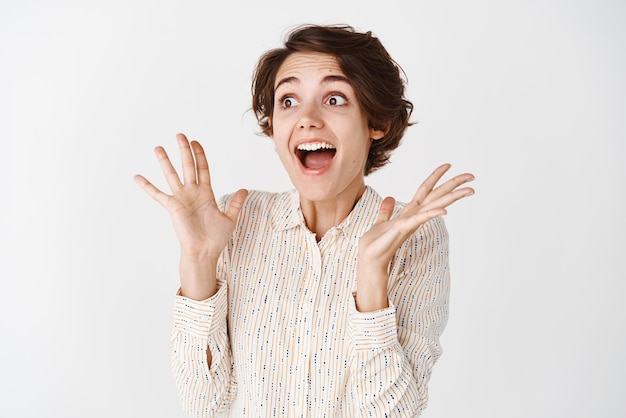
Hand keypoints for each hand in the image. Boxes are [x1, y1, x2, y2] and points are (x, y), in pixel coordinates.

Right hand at [134, 133, 247, 298]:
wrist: (204, 252)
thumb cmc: (216, 238)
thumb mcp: (230, 218)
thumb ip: (235, 203)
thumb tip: (245, 190)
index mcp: (206, 194)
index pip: (202, 169)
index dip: (200, 155)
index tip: (195, 142)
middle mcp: (192, 193)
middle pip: (188, 166)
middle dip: (184, 150)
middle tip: (180, 135)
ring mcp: (181, 199)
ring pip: (172, 175)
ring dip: (165, 161)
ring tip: (158, 147)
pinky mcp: (172, 207)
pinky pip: (157, 194)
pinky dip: (147, 186)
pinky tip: (137, 177)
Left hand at [355, 164, 473, 311]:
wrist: (370, 259)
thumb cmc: (377, 243)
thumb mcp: (382, 221)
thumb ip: (387, 210)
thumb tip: (390, 198)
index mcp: (410, 212)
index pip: (425, 190)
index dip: (435, 176)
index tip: (448, 165)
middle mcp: (414, 216)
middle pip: (437, 195)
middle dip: (454, 184)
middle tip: (471, 176)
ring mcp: (412, 222)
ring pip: (435, 205)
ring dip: (452, 197)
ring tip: (469, 190)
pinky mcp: (404, 229)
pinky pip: (420, 219)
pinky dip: (432, 214)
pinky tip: (444, 210)